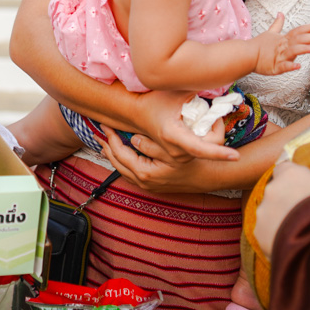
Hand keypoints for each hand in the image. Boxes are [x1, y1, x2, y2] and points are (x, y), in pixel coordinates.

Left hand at [100, 125, 235, 193]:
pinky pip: (129, 173)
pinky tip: (118, 153)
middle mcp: (144, 182)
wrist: (210, 175)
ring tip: (103, 140)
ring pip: (121, 169)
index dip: (111, 137)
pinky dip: (121, 162)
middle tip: (99, 130)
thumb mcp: (175, 149)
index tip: (105, 123)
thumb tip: (133, 138)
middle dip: (106, 145)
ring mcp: (148, 185)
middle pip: (117, 162)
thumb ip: (152, 145)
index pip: (120, 153)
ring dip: (111, 154)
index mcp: (147, 173)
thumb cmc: (194, 158)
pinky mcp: (152, 185)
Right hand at [135, 89, 238, 162]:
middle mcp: (176, 151)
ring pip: (207, 148)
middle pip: (211, 146)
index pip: (202, 148)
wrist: (136, 113)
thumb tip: (221, 81)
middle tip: (213, 112)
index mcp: (174, 135)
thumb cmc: (154, 100)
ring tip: (200, 116)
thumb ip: (199, 88)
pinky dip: (204, 136)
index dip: (220, 153)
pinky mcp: (179, 157)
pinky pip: (201, 149)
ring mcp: (177, 156)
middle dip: (218, 128)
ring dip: (211, 133)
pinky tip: (194, 124)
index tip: (235, 156)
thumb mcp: (177, 91)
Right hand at [252, 14, 309, 74]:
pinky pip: (283, 66)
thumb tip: (280, 13)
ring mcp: (279, 56)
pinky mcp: (274, 67)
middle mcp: (283, 46)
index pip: (298, 31)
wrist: (246, 55)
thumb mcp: (270, 33)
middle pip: (298, 40)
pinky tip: (298, 66)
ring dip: (304, 49)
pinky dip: (290, 66)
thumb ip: (277, 24)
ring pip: (293, 51)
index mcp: (283, 39)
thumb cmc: (259, 45)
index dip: (309, 28)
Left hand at [253, 161, 309, 251]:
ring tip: (300, 237)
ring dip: (280, 223)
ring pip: (269, 215)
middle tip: (303, 219)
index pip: (283, 170)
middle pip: (276, 194)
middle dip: (285, 205)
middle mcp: (272, 188)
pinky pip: (267, 235)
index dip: (290, 182)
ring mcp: (264, 210)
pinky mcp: (259, 232)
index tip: (298, 191)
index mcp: (291, 174)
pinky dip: (276, 241)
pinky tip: (294, 247)